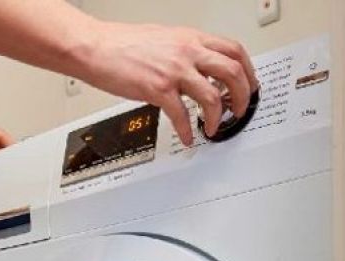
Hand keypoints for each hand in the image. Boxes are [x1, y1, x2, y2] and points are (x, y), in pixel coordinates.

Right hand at [77, 22, 258, 145]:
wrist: (96, 47)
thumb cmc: (120, 44)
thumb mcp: (163, 39)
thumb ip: (183, 52)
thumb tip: (194, 67)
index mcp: (191, 39)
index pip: (234, 51)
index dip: (248, 70)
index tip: (248, 84)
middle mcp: (187, 52)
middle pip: (233, 72)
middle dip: (243, 95)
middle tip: (239, 109)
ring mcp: (174, 71)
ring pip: (213, 95)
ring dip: (219, 115)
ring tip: (214, 127)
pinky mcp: (157, 89)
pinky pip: (181, 114)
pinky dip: (186, 130)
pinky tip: (187, 137)